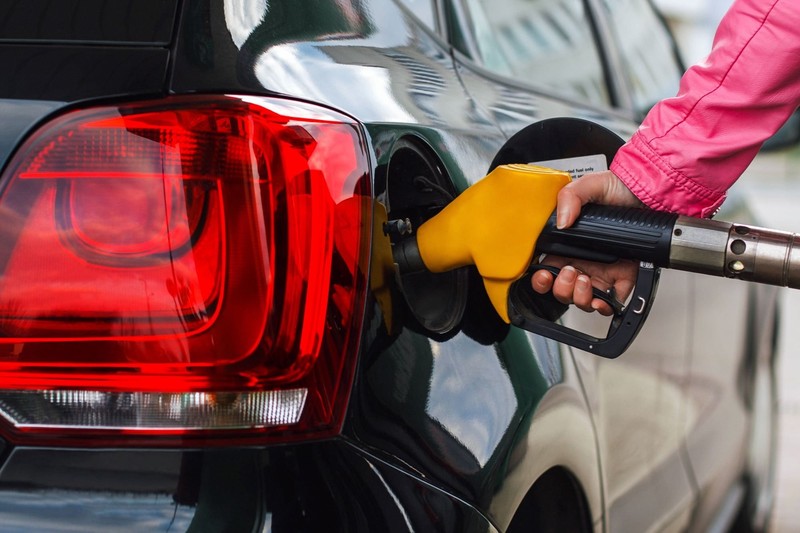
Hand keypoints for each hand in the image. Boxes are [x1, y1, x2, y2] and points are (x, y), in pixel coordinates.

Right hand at [531, 170, 643, 314]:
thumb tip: (561, 222)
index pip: (546, 268)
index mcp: (568, 244)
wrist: (649, 194)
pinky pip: (611, 302)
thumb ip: (569, 198)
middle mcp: (582, 261)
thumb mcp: (590, 184)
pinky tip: (603, 298)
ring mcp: (602, 272)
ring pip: (582, 299)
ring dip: (579, 297)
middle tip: (569, 272)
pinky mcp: (623, 279)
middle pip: (562, 289)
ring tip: (585, 279)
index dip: (541, 278)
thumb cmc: (620, 189)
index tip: (544, 275)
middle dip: (561, 288)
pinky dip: (605, 306)